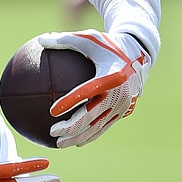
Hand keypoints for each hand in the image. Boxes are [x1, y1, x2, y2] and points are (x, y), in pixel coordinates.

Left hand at [38, 29, 150, 147]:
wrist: (140, 53)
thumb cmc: (108, 44)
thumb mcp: (89, 38)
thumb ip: (65, 40)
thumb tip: (41, 40)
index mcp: (112, 75)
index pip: (87, 91)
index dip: (70, 102)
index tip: (52, 111)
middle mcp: (120, 93)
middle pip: (92, 116)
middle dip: (72, 128)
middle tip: (52, 132)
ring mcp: (123, 105)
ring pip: (98, 126)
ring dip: (79, 137)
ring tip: (59, 143)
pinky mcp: (125, 111)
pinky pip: (105, 126)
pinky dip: (91, 135)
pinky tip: (76, 141)